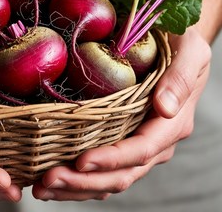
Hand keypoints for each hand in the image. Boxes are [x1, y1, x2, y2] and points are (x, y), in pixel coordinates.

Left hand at [32, 27, 210, 200]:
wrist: (174, 44)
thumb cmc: (180, 43)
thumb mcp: (189, 52)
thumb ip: (179, 79)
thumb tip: (165, 108)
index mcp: (171, 123)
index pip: (141, 150)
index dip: (111, 159)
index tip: (80, 161)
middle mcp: (155, 141)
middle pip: (120, 173)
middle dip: (83, 181)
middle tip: (45, 181)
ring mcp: (137, 143)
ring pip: (108, 178)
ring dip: (75, 186)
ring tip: (41, 187)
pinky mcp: (122, 139)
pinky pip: (102, 167)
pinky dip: (78, 178)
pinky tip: (52, 179)